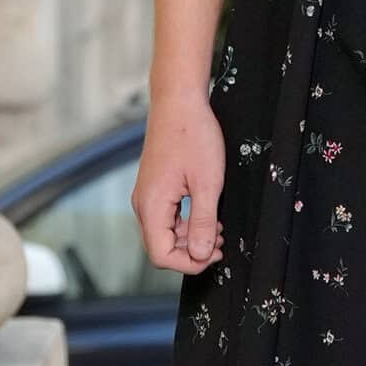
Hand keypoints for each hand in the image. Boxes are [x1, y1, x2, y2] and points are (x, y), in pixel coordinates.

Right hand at [132, 93, 226, 273]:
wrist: (179, 102)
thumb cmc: (193, 135)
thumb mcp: (208, 183)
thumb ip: (203, 222)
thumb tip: (202, 254)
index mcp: (152, 205)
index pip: (161, 255)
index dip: (189, 263)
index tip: (214, 256)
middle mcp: (143, 204)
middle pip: (161, 247)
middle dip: (192, 252)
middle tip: (221, 244)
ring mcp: (147, 195)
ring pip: (165, 233)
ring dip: (191, 238)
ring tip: (218, 230)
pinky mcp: (155, 188)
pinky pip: (167, 217)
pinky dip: (186, 224)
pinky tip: (206, 215)